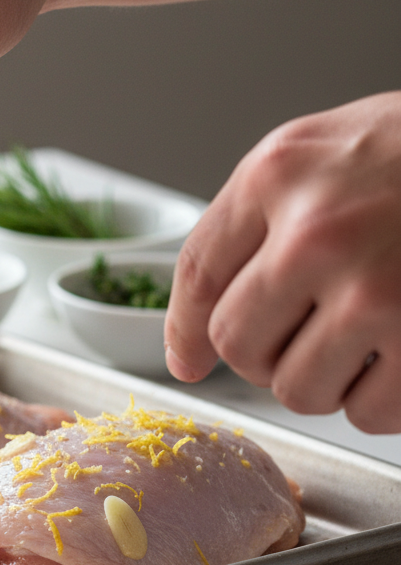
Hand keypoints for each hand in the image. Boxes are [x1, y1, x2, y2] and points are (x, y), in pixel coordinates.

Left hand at [165, 91, 400, 432]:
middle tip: (303, 333)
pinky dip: (379, 400)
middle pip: (237, 344)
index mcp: (280, 175)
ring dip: (323, 379)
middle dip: (263, 353)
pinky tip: (399, 354)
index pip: (198, 275)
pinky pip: (367, 413)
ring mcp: (376, 290)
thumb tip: (193, 341)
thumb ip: (251, 225)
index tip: (188, 360)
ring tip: (361, 338)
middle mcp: (317, 233)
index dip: (185, 330)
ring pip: (296, 390)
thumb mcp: (320, 151)